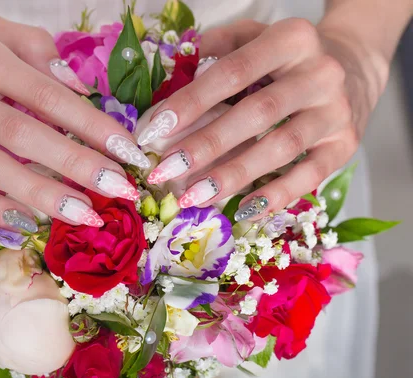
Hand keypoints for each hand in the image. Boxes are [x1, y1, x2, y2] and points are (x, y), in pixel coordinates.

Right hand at [0, 6, 149, 229]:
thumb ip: (37, 51)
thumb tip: (81, 89)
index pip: (49, 96)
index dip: (93, 126)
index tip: (128, 151)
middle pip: (25, 137)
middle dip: (78, 166)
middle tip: (120, 189)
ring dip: (44, 196)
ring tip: (85, 215)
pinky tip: (32, 224)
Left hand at [136, 18, 375, 220]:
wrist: (352, 68)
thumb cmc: (286, 58)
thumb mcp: (255, 36)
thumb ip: (218, 47)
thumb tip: (178, 74)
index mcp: (291, 40)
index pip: (233, 72)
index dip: (192, 102)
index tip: (157, 129)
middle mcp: (320, 73)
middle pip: (257, 113)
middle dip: (207, 145)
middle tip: (167, 170)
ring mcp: (336, 111)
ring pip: (281, 148)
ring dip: (234, 176)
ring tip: (194, 196)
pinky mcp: (345, 144)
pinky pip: (310, 176)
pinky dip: (276, 196)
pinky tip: (244, 211)